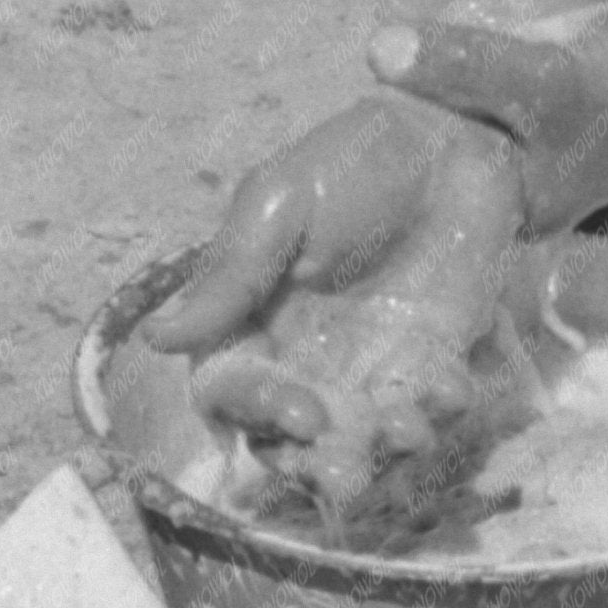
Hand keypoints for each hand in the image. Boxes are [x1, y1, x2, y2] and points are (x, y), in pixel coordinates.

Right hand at [139, 98, 539, 513]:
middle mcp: (307, 359)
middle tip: (349, 469)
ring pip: (362, 439)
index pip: (235, 392)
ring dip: (381, 452)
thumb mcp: (280, 202)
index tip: (301, 413)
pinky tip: (451, 392)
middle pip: (294, 438)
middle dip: (318, 463)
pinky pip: (429, 410)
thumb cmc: (353, 162)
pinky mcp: (433, 362)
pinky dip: (439, 414)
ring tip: (408, 432)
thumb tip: (155, 340)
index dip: (260, 413)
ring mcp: (372, 366)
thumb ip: (230, 275)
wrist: (451, 138)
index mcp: (254, 323)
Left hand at [364, 0, 607, 235]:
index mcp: (509, 196)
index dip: (394, 110)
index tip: (373, 47)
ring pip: (469, 47)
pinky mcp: (556, 55)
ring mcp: (537, 106)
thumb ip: (465, 65)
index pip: (429, 161)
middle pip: (443, 95)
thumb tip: (378, 47)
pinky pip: (501, 16)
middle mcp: (517, 156)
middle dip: (419, 34)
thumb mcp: (543, 83)